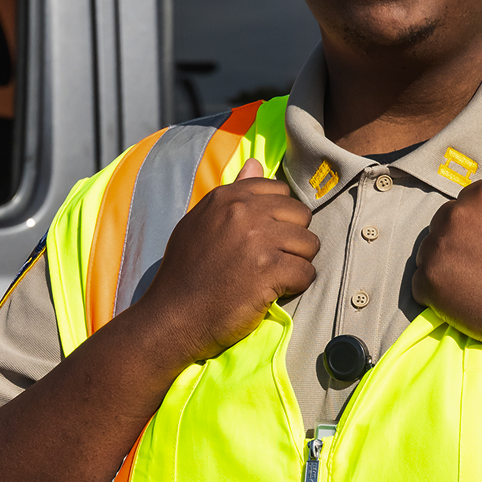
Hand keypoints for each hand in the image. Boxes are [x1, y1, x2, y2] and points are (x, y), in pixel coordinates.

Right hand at [135, 158, 317, 368]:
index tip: (265, 238)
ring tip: (272, 278)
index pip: (279, 191)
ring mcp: (257, 240)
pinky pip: (307, 272)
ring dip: (296, 263)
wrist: (171, 318)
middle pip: (300, 215)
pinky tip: (273, 293)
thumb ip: (233, 193)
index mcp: (227, 197)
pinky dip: (296, 286)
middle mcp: (243, 212)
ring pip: (310, 243)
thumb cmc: (185, 273)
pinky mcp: (268, 271)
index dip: (279, 217)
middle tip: (270, 261)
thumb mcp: (201, 222)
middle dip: (292, 239)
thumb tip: (256, 163)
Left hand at [412, 150, 481, 353]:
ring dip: (445, 263)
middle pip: (444, 223)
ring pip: (429, 251)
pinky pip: (420, 283)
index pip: (467, 202)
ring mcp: (439, 248)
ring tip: (475, 282)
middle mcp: (455, 215)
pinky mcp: (429, 282)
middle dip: (459, 240)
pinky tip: (462, 298)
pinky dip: (435, 292)